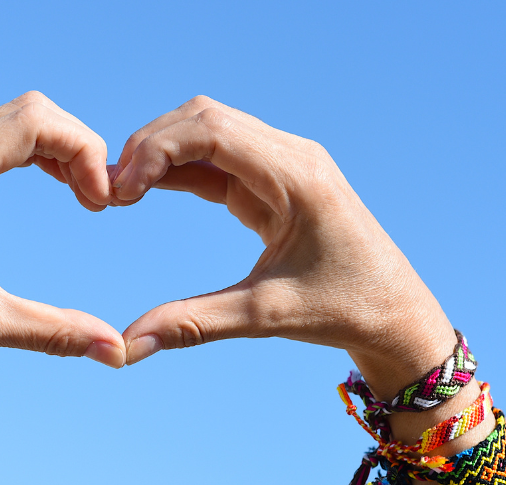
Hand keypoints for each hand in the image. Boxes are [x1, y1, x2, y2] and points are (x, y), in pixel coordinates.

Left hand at [0, 92, 125, 410]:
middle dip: (75, 145)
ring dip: (54, 149)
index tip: (101, 201)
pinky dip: (29, 155)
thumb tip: (114, 350)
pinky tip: (50, 185)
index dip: (83, 150)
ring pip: (8, 124)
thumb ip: (53, 331)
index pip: (34, 122)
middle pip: (27, 112)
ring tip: (83, 194)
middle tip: (99, 197)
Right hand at [111, 96, 456, 396]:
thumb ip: (193, 323)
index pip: (213, 131)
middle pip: (205, 118)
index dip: (156, 150)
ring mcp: (285, 164)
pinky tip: (146, 189)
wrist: (395, 315)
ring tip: (122, 191)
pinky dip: (180, 168)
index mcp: (298, 176)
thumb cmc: (344, 310)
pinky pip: (219, 159)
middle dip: (151, 145)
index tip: (120, 191)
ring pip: (210, 131)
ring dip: (162, 152)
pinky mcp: (276, 181)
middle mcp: (292, 156)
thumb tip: (129, 345)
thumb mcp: (265, 316)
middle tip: (110, 190)